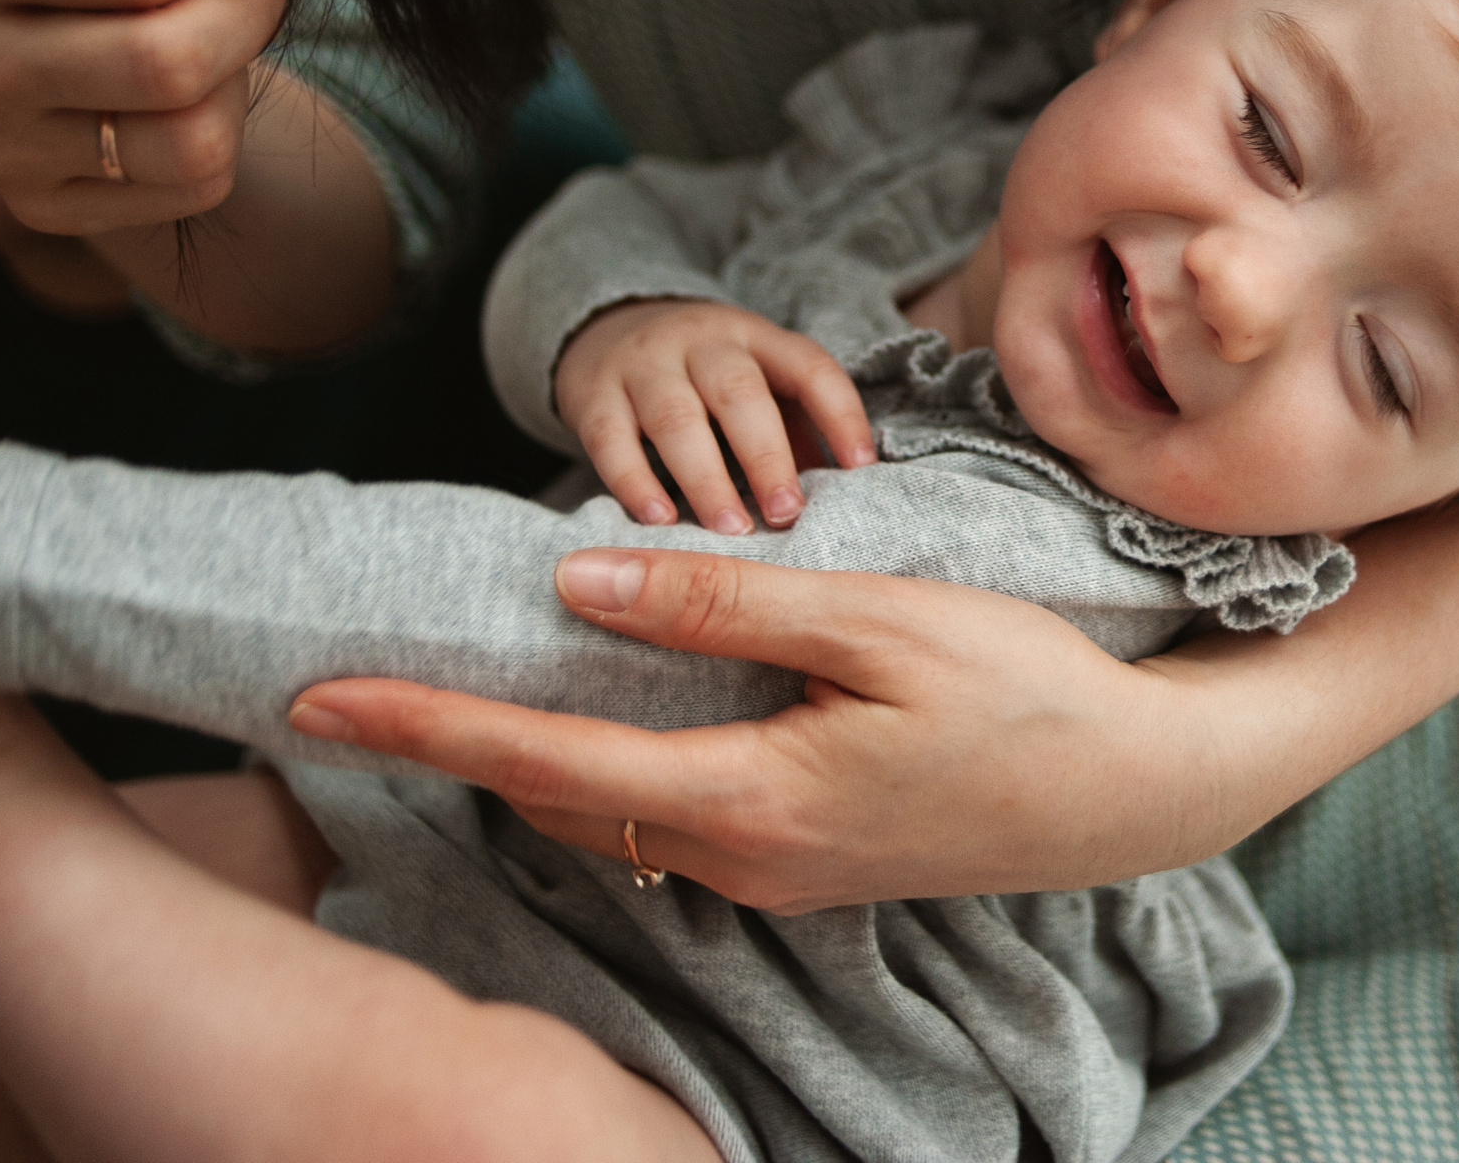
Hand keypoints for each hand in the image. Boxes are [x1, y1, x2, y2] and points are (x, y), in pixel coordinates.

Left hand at [281, 445, 1458, 913]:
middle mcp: (740, 862)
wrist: (1141, 786)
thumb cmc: (1026, 692)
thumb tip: (578, 579)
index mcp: (742, 801)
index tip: (316, 699)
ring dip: (539, 763)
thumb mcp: (877, 618)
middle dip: (462, 751)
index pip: (540, 764)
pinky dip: (617, 773)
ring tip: (479, 687)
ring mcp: (779, 878)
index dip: (423, 727)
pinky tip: (624, 711)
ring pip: (616, 822)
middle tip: (378, 682)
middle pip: (560, 808)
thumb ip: (722, 600)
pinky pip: (676, 825)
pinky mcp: (814, 867)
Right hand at [554, 300, 876, 530]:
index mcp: (757, 339)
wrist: (607, 327)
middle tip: (786, 514)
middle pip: (740, 392)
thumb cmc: (704, 377)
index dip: (840, 415)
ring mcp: (644, 364)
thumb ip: (797, 431)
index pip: (809, 367)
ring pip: (676, 417)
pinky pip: (611, 437)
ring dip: (706, 479)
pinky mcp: (592, 394)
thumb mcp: (757, 383)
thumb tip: (842, 495)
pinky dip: (634, 482)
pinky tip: (658, 522)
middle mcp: (703, 343)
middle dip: (766, 455)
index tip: (862, 469)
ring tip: (731, 530)